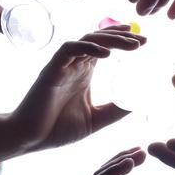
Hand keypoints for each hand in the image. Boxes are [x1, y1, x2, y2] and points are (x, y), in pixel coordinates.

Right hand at [0, 26, 144, 165]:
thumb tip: (139, 103)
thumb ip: (115, 110)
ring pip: (87, 40)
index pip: (105, 47)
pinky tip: (107, 53)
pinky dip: (88, 47)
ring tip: (132, 44)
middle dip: (122, 36)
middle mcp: (74, 65)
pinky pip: (69, 50)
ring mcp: (62, 66)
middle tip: (144, 39)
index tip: (144, 40)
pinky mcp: (51, 70)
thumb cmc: (57, 129)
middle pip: (100, 39)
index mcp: (84, 73)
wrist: (29, 138)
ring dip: (110, 39)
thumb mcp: (96, 119)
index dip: (123, 40)